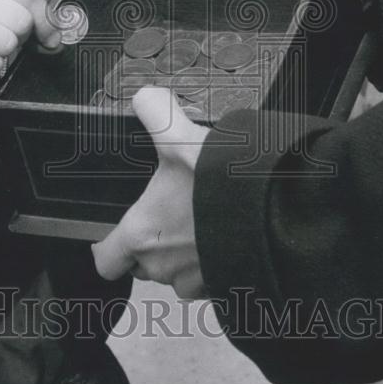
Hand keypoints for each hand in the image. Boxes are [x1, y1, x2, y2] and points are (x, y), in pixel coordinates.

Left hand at [92, 87, 208, 297]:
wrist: (275, 213)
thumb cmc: (219, 183)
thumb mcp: (179, 136)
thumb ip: (155, 112)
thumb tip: (145, 98)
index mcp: (141, 234)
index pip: (106, 260)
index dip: (107, 247)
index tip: (114, 234)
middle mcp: (163, 265)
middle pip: (142, 266)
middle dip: (151, 246)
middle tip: (166, 216)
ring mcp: (196, 280)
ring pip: (177, 275)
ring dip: (182, 257)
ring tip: (198, 225)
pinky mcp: (226, 285)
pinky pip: (210, 280)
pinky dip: (214, 263)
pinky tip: (225, 235)